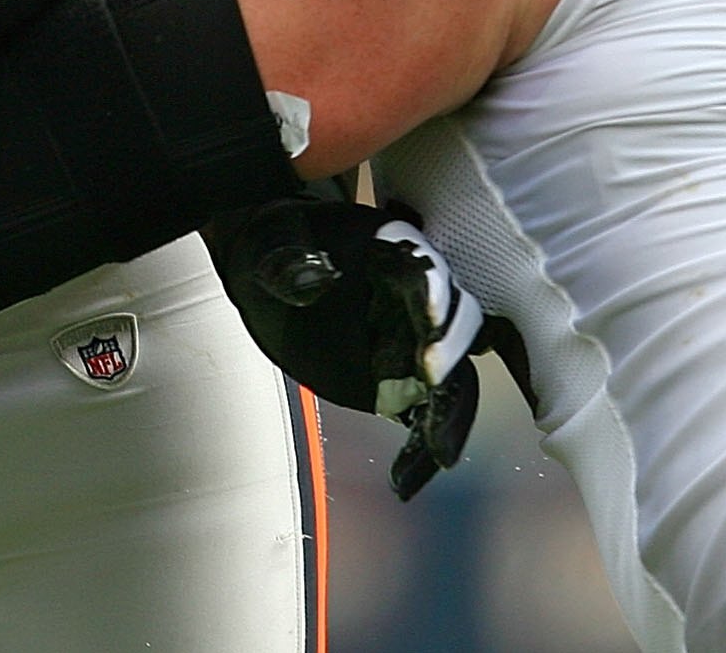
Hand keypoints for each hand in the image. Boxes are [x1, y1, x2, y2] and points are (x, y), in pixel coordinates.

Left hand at [207, 196, 485, 501]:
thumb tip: (312, 280)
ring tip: (438, 452)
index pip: (426, 269)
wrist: (267, 269)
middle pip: (458, 321)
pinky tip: (407, 482)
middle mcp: (418, 295)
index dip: (431, 291)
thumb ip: (292, 262)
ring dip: (450, 412)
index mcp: (395, 252)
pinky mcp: (402, 380)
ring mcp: (414, 338)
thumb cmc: (273, 243)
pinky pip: (426, 415)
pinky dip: (424, 448)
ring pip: (453, 376)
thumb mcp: (272, 245)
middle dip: (449, 348)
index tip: (426, 316)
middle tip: (430, 376)